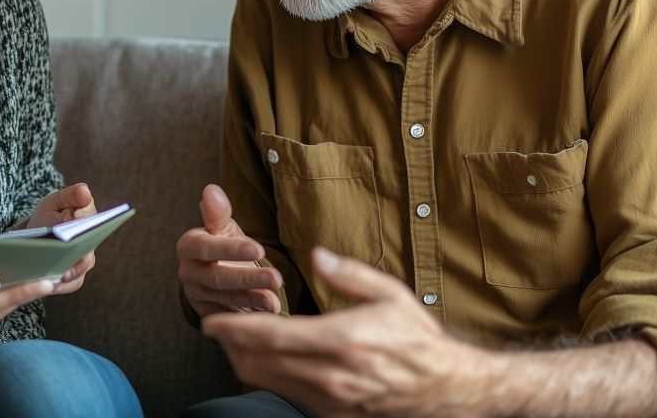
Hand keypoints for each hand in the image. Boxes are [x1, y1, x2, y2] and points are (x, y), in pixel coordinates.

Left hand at [27, 183, 96, 294]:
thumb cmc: (48, 216)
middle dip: (77, 253)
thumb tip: (85, 190)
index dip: (85, 223)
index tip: (75, 222)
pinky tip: (49, 284)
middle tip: (65, 255)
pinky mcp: (76, 276)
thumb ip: (69, 195)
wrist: (38, 236)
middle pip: (88, 248)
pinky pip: (73, 283)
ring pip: (81, 268)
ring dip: (69, 273)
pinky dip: (62, 286)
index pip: (91, 220)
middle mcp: (92, 240)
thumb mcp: (53, 202)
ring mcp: (85, 260)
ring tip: (55, 274)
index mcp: (88, 217)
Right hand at [177, 183, 282, 317]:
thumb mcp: (221, 228)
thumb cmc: (221, 244)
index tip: (258, 250)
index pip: (206, 248)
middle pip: (218, 277)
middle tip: (276, 278)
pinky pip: (232, 314)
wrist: (215, 275)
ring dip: (253, 298)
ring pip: (227, 298)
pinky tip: (271, 307)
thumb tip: (211, 189)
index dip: (230, 249)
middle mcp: (189, 273)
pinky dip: (252, 311)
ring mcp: (199, 296)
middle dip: (248, 278)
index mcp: (189, 246)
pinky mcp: (210, 314)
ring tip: (276, 298)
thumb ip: (217, 212)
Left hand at [200, 247, 484, 417]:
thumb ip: (350, 273)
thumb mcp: (390, 294)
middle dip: (230, 346)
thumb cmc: (416, 337)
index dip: (234, 329)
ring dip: (245, 363)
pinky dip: (268, 378)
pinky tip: (268, 361)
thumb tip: (317, 254)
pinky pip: (287, 396)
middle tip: (217, 328)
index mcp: (341, 340)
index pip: (271, 336)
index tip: (211, 321)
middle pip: (259, 364)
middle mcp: (331, 375)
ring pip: (268, 384)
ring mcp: (331, 400)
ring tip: (237, 342)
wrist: (445, 387)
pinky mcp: (333, 414)